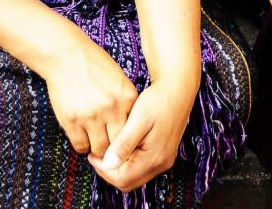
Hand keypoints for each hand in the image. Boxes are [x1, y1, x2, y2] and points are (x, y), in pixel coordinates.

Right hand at [40, 33, 138, 159]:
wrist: (68, 55)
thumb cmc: (95, 65)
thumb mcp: (119, 80)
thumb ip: (126, 102)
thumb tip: (130, 127)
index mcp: (127, 98)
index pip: (134, 131)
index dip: (129, 140)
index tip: (125, 144)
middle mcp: (111, 109)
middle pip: (118, 144)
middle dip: (115, 150)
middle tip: (111, 152)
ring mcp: (91, 116)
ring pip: (99, 149)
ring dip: (98, 150)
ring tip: (97, 145)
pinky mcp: (71, 120)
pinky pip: (80, 145)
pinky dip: (83, 146)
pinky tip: (84, 138)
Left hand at [89, 76, 199, 191]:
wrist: (178, 89)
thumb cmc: (159, 100)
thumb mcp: (139, 119)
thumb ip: (124, 143)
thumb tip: (108, 164)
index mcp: (155, 157)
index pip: (123, 179)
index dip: (104, 170)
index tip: (93, 154)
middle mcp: (161, 163)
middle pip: (128, 182)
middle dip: (109, 172)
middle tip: (98, 154)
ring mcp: (163, 160)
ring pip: (134, 177)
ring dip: (118, 168)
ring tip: (107, 149)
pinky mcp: (163, 154)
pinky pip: (140, 168)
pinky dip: (127, 163)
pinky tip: (120, 147)